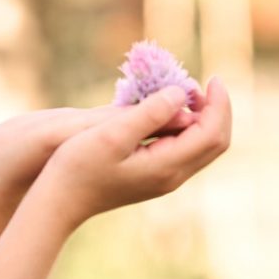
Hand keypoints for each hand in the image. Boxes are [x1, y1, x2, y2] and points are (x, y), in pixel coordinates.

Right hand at [0, 89, 208, 208]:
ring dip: (203, 117)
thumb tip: (181, 94)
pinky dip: (187, 127)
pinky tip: (169, 110)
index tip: (210, 78)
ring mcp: (164, 179)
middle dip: (217, 109)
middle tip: (200, 82)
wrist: (59, 201)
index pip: (212, 132)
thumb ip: (149, 113)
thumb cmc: (77, 166)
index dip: (219, 103)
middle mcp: (172, 176)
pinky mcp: (154, 177)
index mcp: (166, 165)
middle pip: (216, 142)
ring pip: (202, 147)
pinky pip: (186, 150)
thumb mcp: (111, 133)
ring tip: (185, 91)